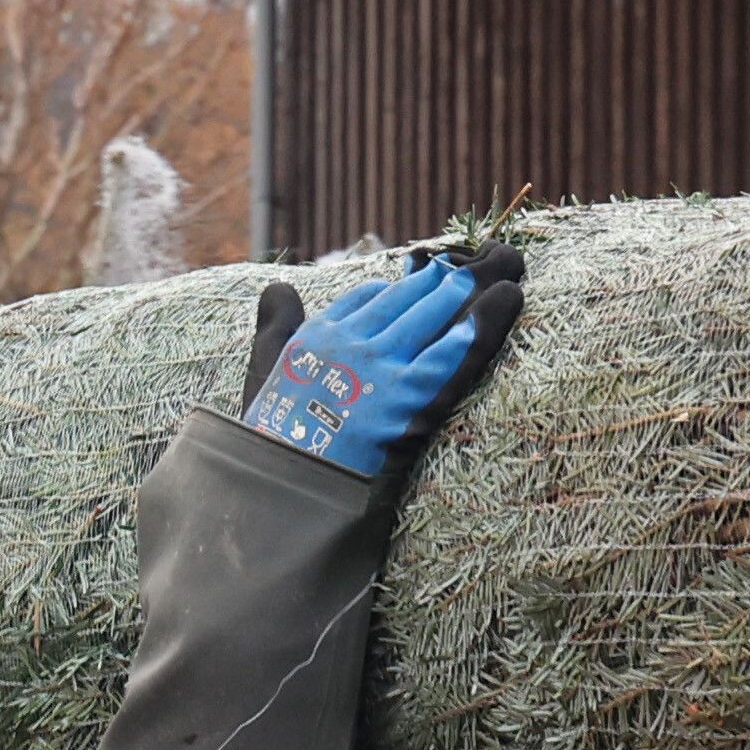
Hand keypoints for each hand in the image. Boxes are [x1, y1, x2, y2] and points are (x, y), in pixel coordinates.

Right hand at [238, 246, 522, 478]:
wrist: (288, 481)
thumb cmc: (273, 434)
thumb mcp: (264, 368)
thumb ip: (276, 323)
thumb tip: (279, 286)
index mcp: (320, 334)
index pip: (367, 296)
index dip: (394, 287)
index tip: (412, 280)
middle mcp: (352, 343)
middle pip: (400, 299)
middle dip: (431, 281)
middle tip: (457, 268)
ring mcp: (381, 369)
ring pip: (424, 319)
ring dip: (451, 296)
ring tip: (476, 277)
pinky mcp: (407, 401)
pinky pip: (444, 360)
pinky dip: (466, 337)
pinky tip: (485, 318)